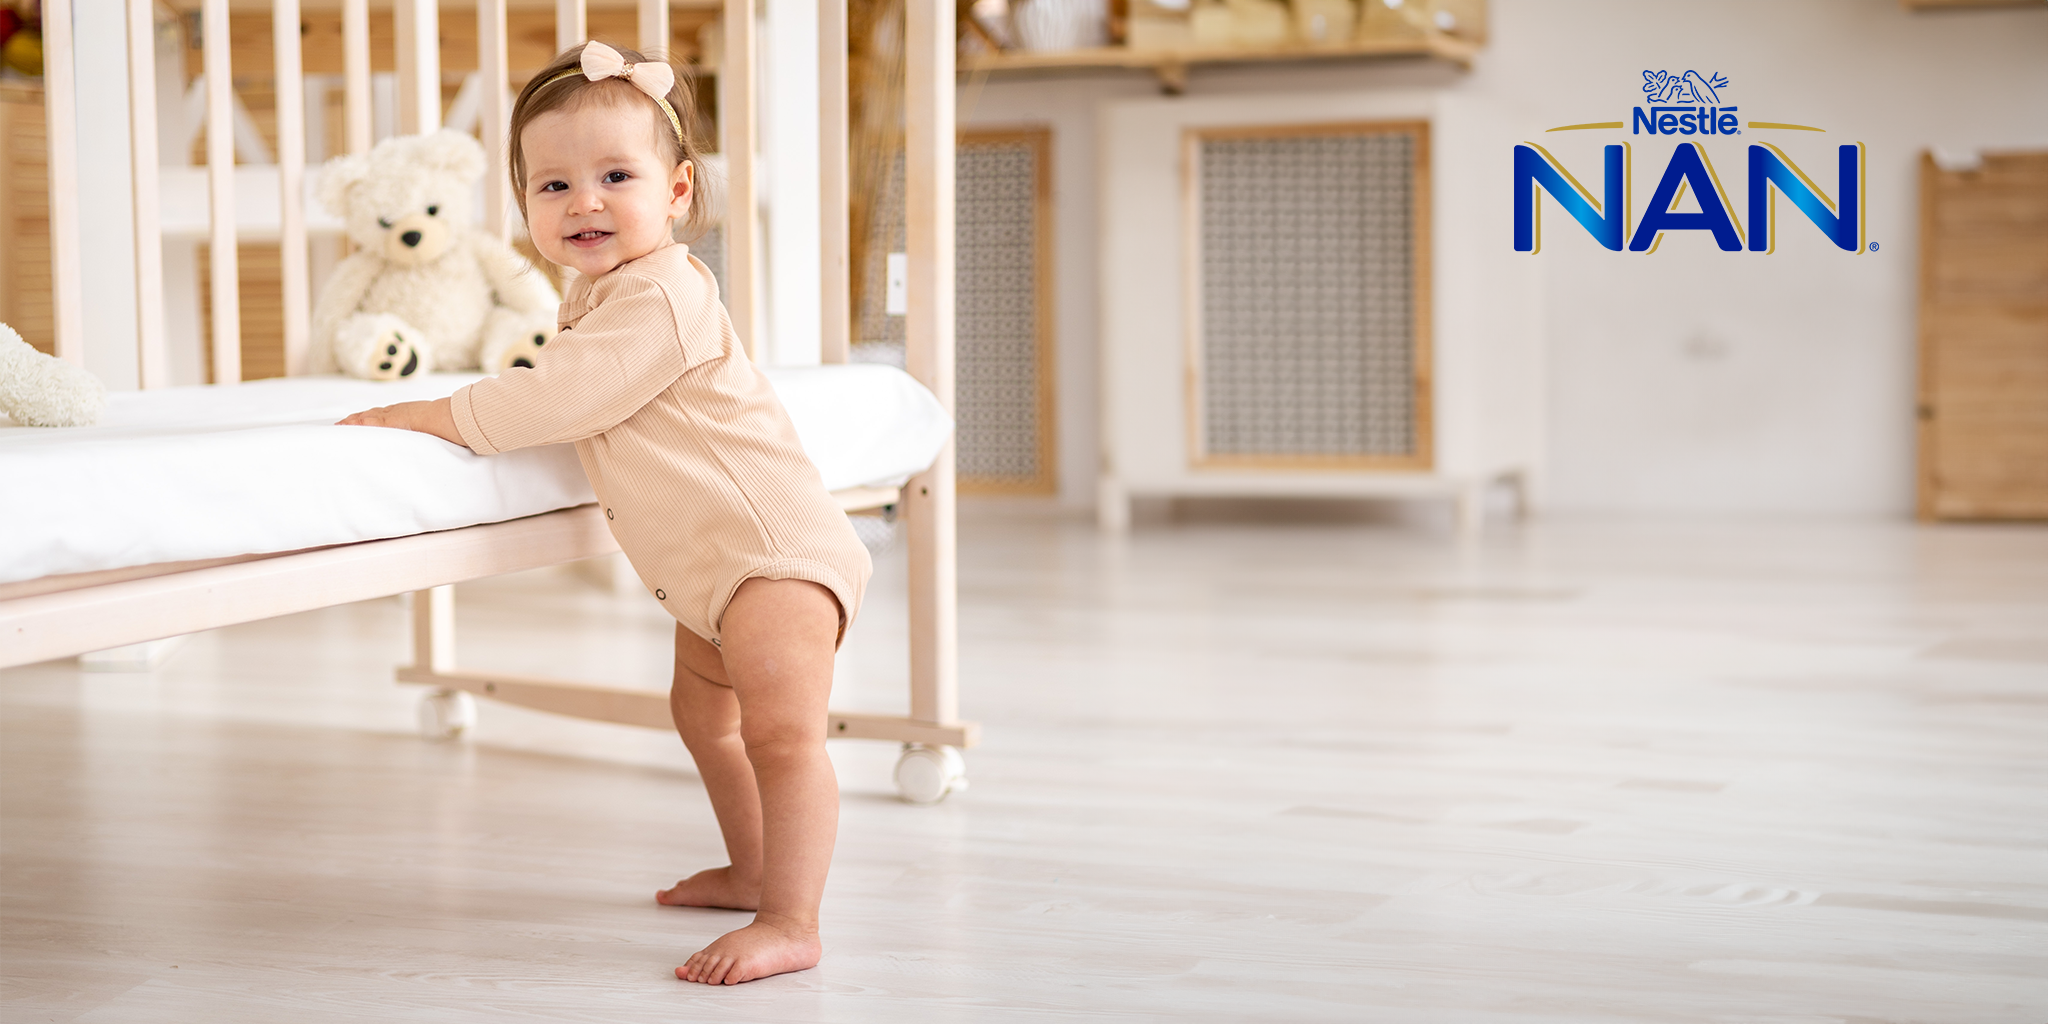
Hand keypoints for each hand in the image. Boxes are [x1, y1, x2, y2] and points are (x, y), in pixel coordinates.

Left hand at [337, 398, 466, 446]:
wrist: (448, 417)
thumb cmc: (445, 424)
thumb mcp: (433, 427)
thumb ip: (427, 431)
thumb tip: (432, 438)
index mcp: (405, 413)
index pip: (382, 415)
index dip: (369, 418)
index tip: (359, 421)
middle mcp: (396, 412)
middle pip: (371, 414)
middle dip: (356, 419)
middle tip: (342, 424)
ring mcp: (392, 416)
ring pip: (367, 417)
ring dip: (353, 421)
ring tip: (339, 426)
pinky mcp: (389, 421)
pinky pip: (368, 421)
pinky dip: (356, 423)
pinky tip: (345, 426)